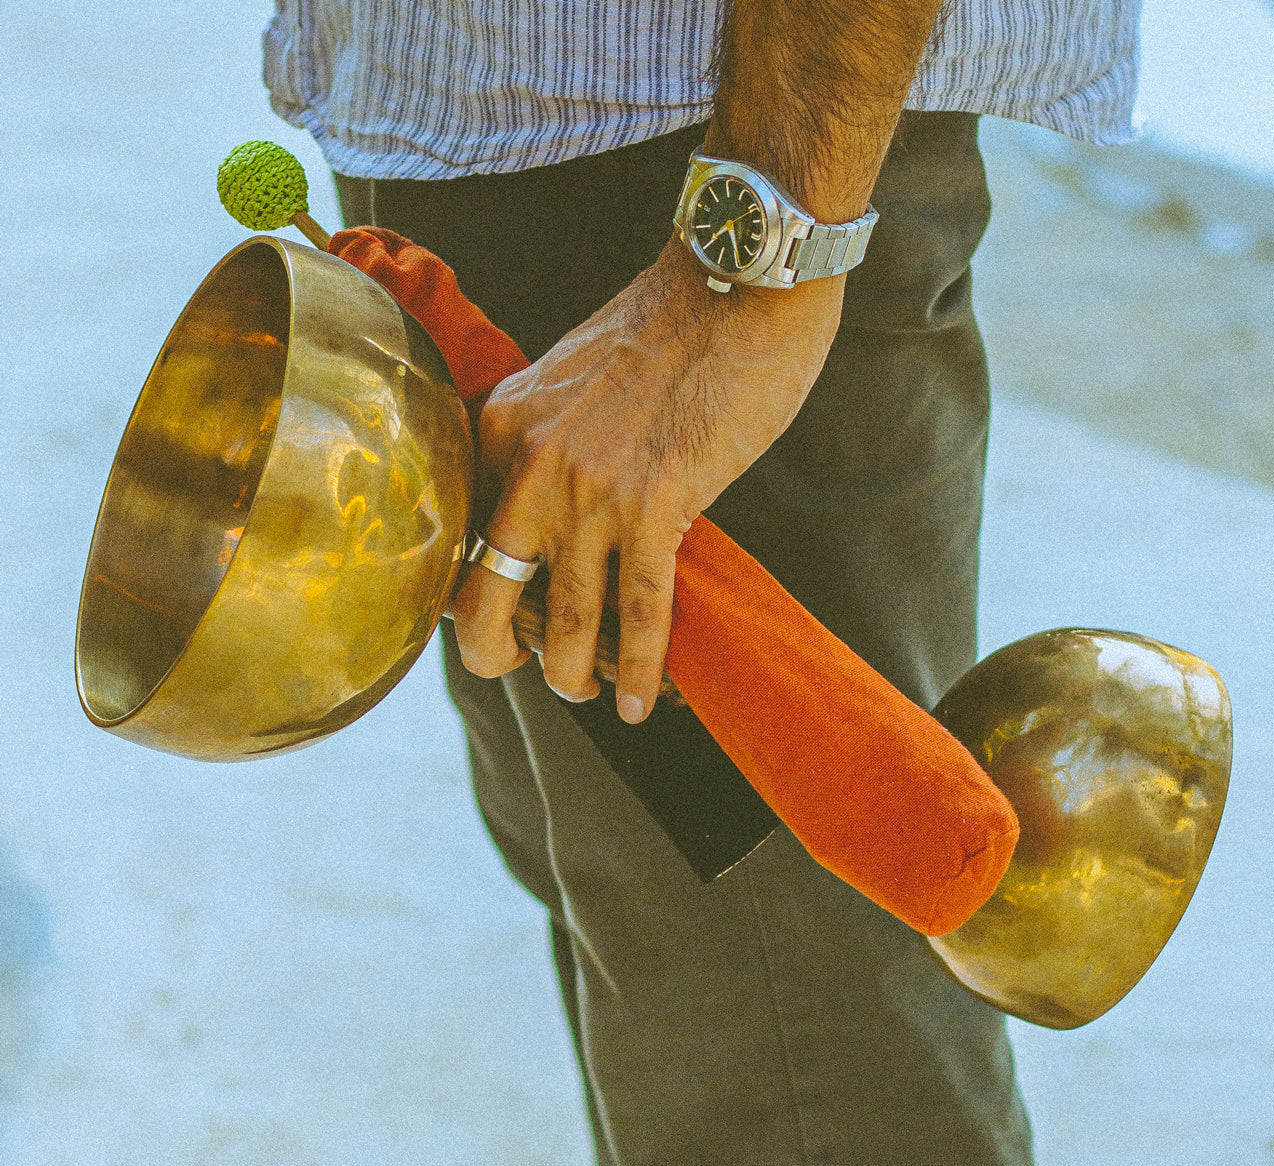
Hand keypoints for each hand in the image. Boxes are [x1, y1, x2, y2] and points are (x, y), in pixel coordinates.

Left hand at [452, 237, 843, 722]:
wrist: (734, 277)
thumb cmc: (667, 323)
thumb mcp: (570, 375)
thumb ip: (547, 438)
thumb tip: (559, 506)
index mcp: (502, 426)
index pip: (461, 533)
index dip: (470, 589)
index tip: (496, 614)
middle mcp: (530, 464)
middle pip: (484, 594)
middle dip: (493, 653)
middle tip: (519, 670)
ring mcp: (589, 489)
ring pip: (565, 619)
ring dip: (573, 675)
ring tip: (586, 694)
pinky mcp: (656, 505)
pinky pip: (639, 611)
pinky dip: (640, 668)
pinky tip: (641, 701)